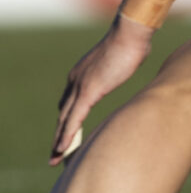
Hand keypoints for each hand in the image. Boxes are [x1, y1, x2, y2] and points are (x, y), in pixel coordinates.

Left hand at [54, 16, 151, 163]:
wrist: (131, 33)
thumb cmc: (133, 42)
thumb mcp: (122, 60)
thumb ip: (120, 69)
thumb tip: (131, 68)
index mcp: (81, 74)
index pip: (70, 102)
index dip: (67, 119)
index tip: (66, 133)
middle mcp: (74, 80)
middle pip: (63, 113)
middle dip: (59, 133)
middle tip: (57, 151)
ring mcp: (79, 86)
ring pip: (64, 119)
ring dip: (59, 140)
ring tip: (56, 158)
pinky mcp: (88, 92)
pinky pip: (73, 119)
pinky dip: (66, 135)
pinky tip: (61, 149)